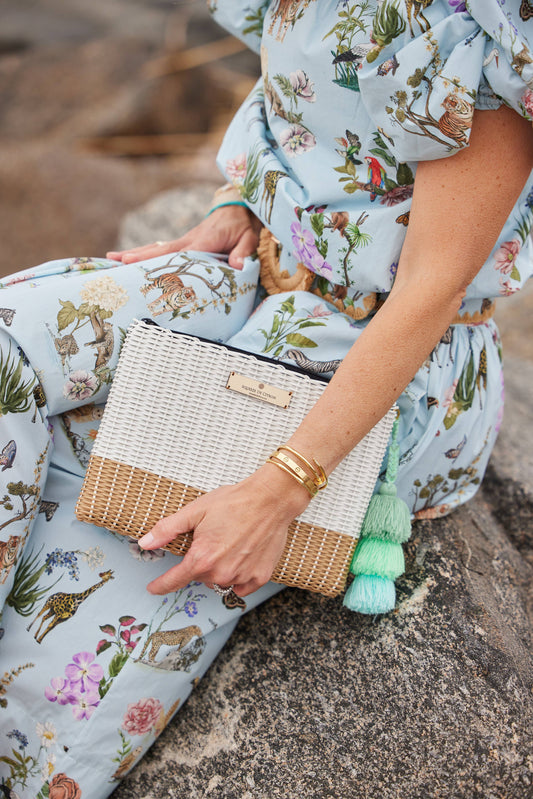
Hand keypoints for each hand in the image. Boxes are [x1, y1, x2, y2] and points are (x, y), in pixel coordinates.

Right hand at [106, 204, 261, 269]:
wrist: (240, 208)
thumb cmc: (244, 225)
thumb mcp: (249, 238)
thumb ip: (242, 252)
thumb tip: (236, 265)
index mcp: (204, 241)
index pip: (180, 254)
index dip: (161, 261)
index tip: (141, 265)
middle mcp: (189, 240)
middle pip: (160, 250)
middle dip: (139, 256)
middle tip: (116, 261)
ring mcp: (185, 241)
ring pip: (157, 248)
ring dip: (136, 254)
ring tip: (112, 259)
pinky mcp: (185, 243)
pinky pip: (163, 250)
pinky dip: (146, 254)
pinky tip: (131, 260)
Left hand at [137, 464, 310, 596]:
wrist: (270, 499)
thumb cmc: (234, 502)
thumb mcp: (195, 511)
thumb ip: (167, 529)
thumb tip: (145, 543)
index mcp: (202, 558)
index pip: (174, 581)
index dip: (161, 585)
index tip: (154, 588)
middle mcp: (221, 573)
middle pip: (199, 577)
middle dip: (199, 563)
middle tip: (211, 540)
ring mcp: (242, 577)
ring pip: (220, 581)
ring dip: (218, 570)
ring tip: (228, 546)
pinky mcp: (260, 577)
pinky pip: (241, 586)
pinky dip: (238, 577)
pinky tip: (241, 558)